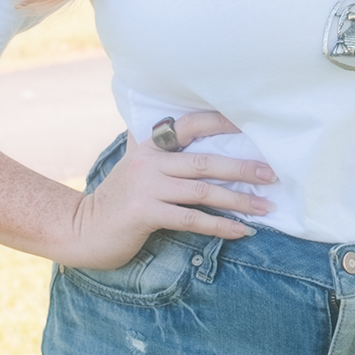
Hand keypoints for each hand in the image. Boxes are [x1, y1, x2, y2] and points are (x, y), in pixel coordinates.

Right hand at [61, 111, 274, 270]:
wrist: (82, 229)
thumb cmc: (121, 201)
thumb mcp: (139, 169)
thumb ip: (163, 155)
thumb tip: (205, 146)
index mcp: (150, 146)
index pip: (191, 125)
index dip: (222, 123)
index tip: (254, 128)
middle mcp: (149, 161)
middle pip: (206, 161)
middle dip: (243, 168)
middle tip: (272, 174)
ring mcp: (146, 187)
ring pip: (203, 190)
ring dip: (239, 199)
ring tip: (265, 205)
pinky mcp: (145, 213)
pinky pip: (191, 218)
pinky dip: (220, 225)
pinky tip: (241, 230)